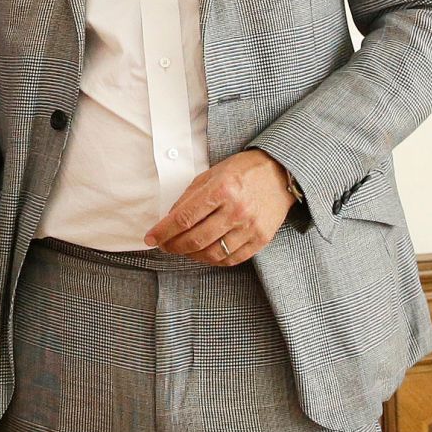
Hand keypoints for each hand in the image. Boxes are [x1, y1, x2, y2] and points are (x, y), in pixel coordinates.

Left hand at [144, 150, 295, 265]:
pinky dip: (213, 260)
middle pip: (196, 239)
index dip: (163, 232)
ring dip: (191, 255)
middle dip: (174, 246)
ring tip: (183, 249)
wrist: (280, 173)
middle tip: (165, 245)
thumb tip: (168, 221)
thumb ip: (189, 197)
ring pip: (212, 253)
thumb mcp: (211, 174)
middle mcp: (236, 210)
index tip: (151, 238)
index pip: (184, 218)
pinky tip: (204, 254)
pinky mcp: (261, 239)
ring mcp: (250, 227)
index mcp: (221, 189)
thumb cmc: (242, 171)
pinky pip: (232, 259)